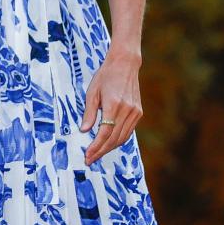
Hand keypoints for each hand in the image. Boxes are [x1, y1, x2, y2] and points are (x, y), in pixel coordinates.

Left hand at [79, 49, 142, 163]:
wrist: (125, 64)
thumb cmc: (105, 76)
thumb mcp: (92, 92)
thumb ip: (89, 112)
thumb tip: (84, 130)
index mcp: (114, 104)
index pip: (104, 132)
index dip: (95, 146)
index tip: (87, 155)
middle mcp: (127, 110)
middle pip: (113, 138)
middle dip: (101, 151)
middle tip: (90, 160)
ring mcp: (135, 112)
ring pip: (122, 138)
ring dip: (109, 148)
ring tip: (97, 154)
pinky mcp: (139, 113)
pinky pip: (128, 132)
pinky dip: (118, 140)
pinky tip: (108, 144)